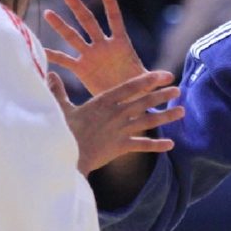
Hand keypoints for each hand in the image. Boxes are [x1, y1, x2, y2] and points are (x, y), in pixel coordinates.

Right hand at [43, 0, 146, 95]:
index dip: (111, 6)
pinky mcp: (82, 69)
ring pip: (73, 37)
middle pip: (89, 23)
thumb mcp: (147, 81)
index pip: (115, 20)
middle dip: (78, 9)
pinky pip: (65, 60)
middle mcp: (103, 46)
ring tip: (49, 12)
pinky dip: (53, 56)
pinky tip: (39, 50)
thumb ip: (154, 77)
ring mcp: (91, 56)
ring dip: (61, 26)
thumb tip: (171, 77)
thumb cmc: (139, 87)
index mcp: (121, 45)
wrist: (127, 100)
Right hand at [48, 70, 184, 175]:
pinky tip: (170, 144)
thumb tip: (48, 73)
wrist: (64, 157)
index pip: (129, 87)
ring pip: (147, 121)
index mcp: (103, 101)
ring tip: (181, 111)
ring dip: (166, 116)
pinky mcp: (120, 147)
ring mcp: (120, 130)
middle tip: (178, 90)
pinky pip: (142, 146)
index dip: (148, 79)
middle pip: (143, 101)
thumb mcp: (59, 109)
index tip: (163, 74)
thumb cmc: (61, 131)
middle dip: (162, 95)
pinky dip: (156, 146)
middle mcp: (115, 114)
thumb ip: (58, 90)